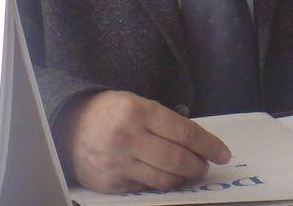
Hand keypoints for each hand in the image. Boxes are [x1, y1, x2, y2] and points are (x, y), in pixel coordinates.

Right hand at [53, 90, 230, 193]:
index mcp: (138, 112)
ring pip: (164, 180)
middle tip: (204, 165)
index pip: (184, 132)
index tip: (222, 153)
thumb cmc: (112, 111)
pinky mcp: (111, 185)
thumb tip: (198, 143)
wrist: (69, 127)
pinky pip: (146, 189)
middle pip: (177, 159)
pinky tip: (165, 177)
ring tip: (189, 172)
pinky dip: (160, 184)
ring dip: (183, 178)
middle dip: (198, 165)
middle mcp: (128, 138)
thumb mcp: (138, 103)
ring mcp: (118, 164)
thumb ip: (165, 121)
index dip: (208, 145)